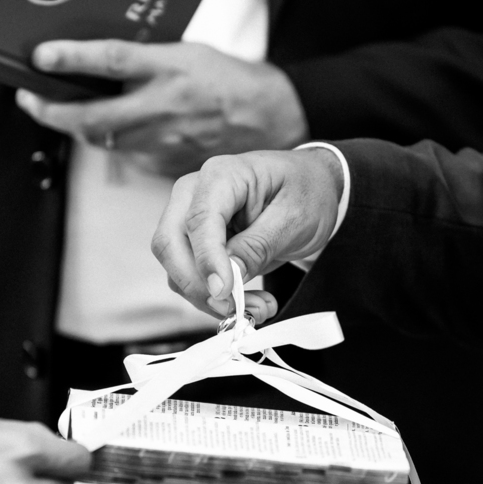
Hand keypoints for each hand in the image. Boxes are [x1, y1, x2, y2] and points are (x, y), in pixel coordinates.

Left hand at [15, 40, 308, 177]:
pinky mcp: (167, 165)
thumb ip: (146, 60)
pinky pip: (128, 155)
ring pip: (105, 140)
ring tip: (63, 113)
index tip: (42, 58)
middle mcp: (165, 107)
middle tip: (31, 101)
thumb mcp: (187, 54)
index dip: (72, 59)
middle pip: (94, 116)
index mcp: (171, 69)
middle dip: (52, 111)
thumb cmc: (229, 81)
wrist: (270, 118)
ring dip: (78, 128)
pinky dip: (115, 143)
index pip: (112, 61)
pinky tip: (114, 132)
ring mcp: (165, 141)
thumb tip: (100, 63)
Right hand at [151, 148, 343, 316]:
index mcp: (221, 175)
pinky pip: (191, 277)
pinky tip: (248, 302)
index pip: (198, 220)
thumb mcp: (293, 218)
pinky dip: (214, 298)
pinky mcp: (195, 244)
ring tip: (258, 307)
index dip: (207, 260)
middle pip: (170, 245)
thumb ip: (258, 246)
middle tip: (237, 308)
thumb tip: (227, 278)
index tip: (225, 292)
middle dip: (199, 286)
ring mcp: (189, 218)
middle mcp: (194, 194)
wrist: (313, 189)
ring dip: (210, 298)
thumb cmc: (305, 193)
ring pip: (176, 268)